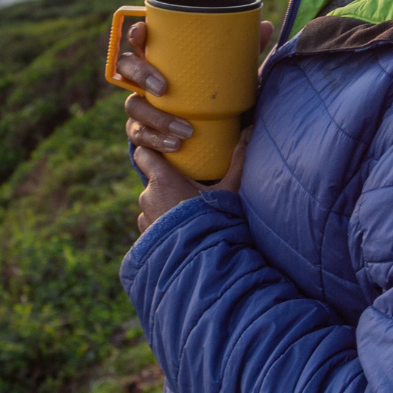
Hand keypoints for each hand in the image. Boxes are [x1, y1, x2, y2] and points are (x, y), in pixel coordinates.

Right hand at [115, 17, 275, 155]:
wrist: (208, 142)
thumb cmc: (215, 98)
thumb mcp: (232, 77)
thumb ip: (246, 53)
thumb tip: (266, 26)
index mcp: (160, 60)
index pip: (139, 40)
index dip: (135, 34)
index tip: (144, 32)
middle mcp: (144, 80)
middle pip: (126, 67)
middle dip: (140, 74)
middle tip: (163, 88)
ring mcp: (140, 107)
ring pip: (133, 106)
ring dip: (157, 118)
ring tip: (185, 130)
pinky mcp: (142, 133)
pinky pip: (140, 135)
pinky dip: (157, 140)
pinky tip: (175, 145)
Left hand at [135, 125, 249, 232]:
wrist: (205, 260)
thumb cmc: (216, 220)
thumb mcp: (229, 190)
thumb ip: (237, 161)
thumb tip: (250, 132)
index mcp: (163, 179)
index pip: (143, 154)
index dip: (152, 153)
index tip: (166, 156)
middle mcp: (148, 196)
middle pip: (151, 181)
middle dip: (165, 183)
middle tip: (186, 188)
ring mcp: (145, 218)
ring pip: (151, 204)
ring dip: (164, 206)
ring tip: (186, 213)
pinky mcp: (145, 237)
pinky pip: (151, 224)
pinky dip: (162, 225)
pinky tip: (180, 231)